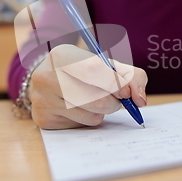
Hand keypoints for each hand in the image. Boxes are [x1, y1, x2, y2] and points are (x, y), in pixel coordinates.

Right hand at [29, 44, 147, 129]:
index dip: (115, 83)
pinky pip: (80, 125)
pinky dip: (89, 119)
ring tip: (95, 100)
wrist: (50, 80)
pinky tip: (81, 109)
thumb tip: (139, 99)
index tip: (126, 93)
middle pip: (94, 98)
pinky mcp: (43, 119)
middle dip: (114, 102)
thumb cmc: (84, 71)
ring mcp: (41, 99)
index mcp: (62, 55)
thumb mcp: (107, 65)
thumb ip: (130, 76)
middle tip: (117, 99)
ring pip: (90, 114)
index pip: (93, 70)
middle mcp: (45, 76)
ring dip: (103, 112)